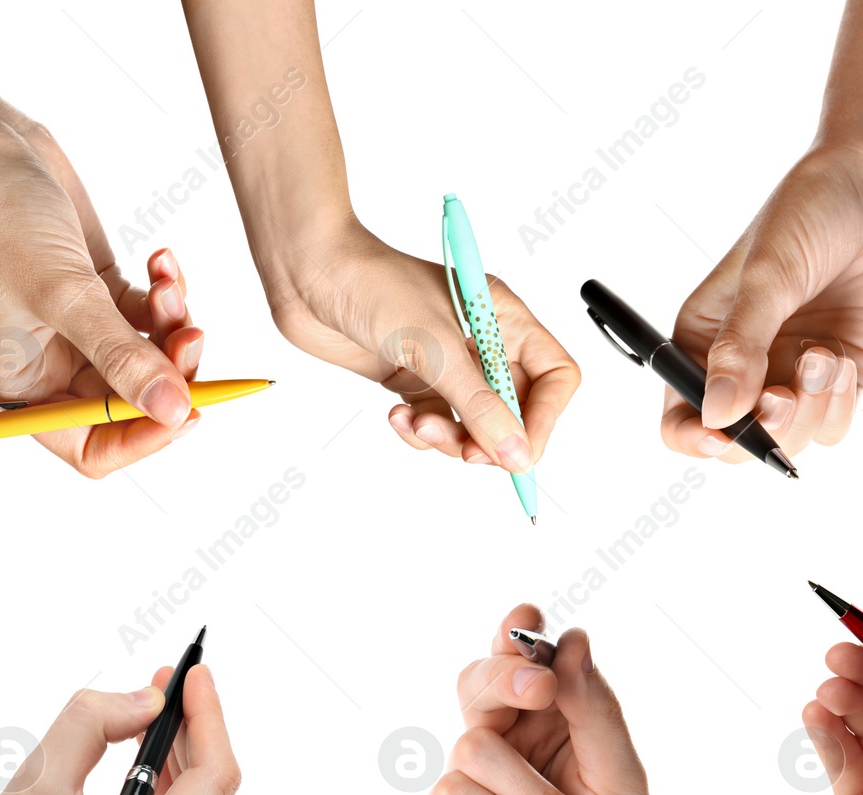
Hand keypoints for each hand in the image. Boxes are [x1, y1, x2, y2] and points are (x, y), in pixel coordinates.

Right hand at [0, 125, 201, 476]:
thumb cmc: (2, 218)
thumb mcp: (66, 295)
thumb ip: (123, 358)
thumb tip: (173, 412)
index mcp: (24, 387)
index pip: (93, 448)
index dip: (143, 439)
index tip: (189, 411)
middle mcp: (52, 369)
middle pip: (135, 405)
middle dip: (172, 373)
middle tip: (194, 335)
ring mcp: (81, 333)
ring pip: (154, 360)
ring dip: (174, 327)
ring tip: (167, 285)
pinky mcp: (103, 298)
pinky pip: (155, 319)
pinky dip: (168, 295)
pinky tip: (162, 262)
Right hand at [0, 666, 237, 794]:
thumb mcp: (31, 786)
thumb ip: (91, 726)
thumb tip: (149, 698)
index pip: (214, 783)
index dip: (208, 719)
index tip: (193, 672)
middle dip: (194, 735)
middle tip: (164, 685)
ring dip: (184, 764)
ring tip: (153, 717)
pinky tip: (149, 765)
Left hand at [269, 222, 579, 471]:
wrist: (307, 272)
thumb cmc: (372, 282)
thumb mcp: (435, 349)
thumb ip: (479, 408)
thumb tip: (516, 454)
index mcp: (504, 318)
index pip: (554, 376)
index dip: (545, 417)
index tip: (519, 450)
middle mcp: (483, 342)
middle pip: (515, 410)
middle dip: (489, 438)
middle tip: (464, 453)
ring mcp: (450, 364)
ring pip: (474, 426)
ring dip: (448, 439)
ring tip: (416, 425)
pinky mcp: (417, 380)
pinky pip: (437, 425)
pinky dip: (419, 431)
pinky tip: (397, 415)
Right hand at [417, 605, 654, 794]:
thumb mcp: (622, 781)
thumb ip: (594, 713)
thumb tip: (571, 642)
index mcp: (553, 720)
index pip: (526, 660)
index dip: (516, 634)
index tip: (526, 620)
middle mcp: (507, 743)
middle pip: (478, 680)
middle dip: (506, 675)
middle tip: (541, 688)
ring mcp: (470, 783)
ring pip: (475, 743)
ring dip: (534, 794)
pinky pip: (457, 794)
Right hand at [667, 142, 862, 459]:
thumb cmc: (812, 210)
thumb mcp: (767, 275)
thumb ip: (741, 348)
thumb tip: (717, 414)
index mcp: (701, 339)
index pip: (681, 415)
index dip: (694, 437)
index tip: (722, 434)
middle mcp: (743, 365)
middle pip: (736, 442)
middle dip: (763, 429)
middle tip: (784, 395)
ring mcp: (792, 374)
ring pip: (789, 439)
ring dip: (810, 408)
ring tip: (825, 355)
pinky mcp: (839, 379)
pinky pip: (831, 428)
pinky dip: (838, 405)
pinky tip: (843, 357)